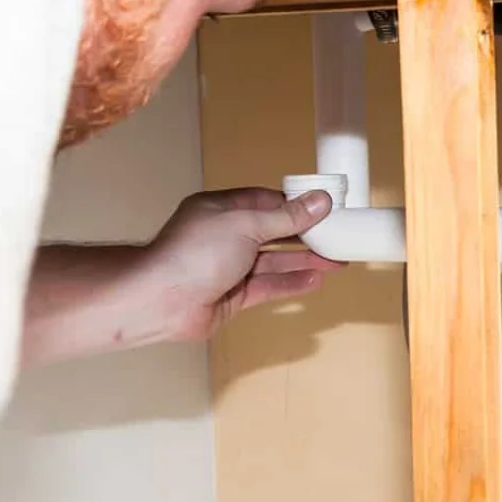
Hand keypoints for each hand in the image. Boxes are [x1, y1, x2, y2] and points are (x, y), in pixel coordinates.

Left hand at [22, 188, 341, 365]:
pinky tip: (315, 281)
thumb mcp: (245, 225)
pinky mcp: (233, 296)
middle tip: (341, 238)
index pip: (267, 202)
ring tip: (339, 262)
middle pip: (274, 233)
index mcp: (223, 210)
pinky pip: (268, 287)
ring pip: (274, 262)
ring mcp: (230, 268)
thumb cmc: (198, 252)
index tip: (328, 209)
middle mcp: (226, 236)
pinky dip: (291, 283)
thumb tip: (321, 200)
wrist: (160, 301)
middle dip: (307, 235)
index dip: (297, 205)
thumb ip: (286, 217)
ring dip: (305, 261)